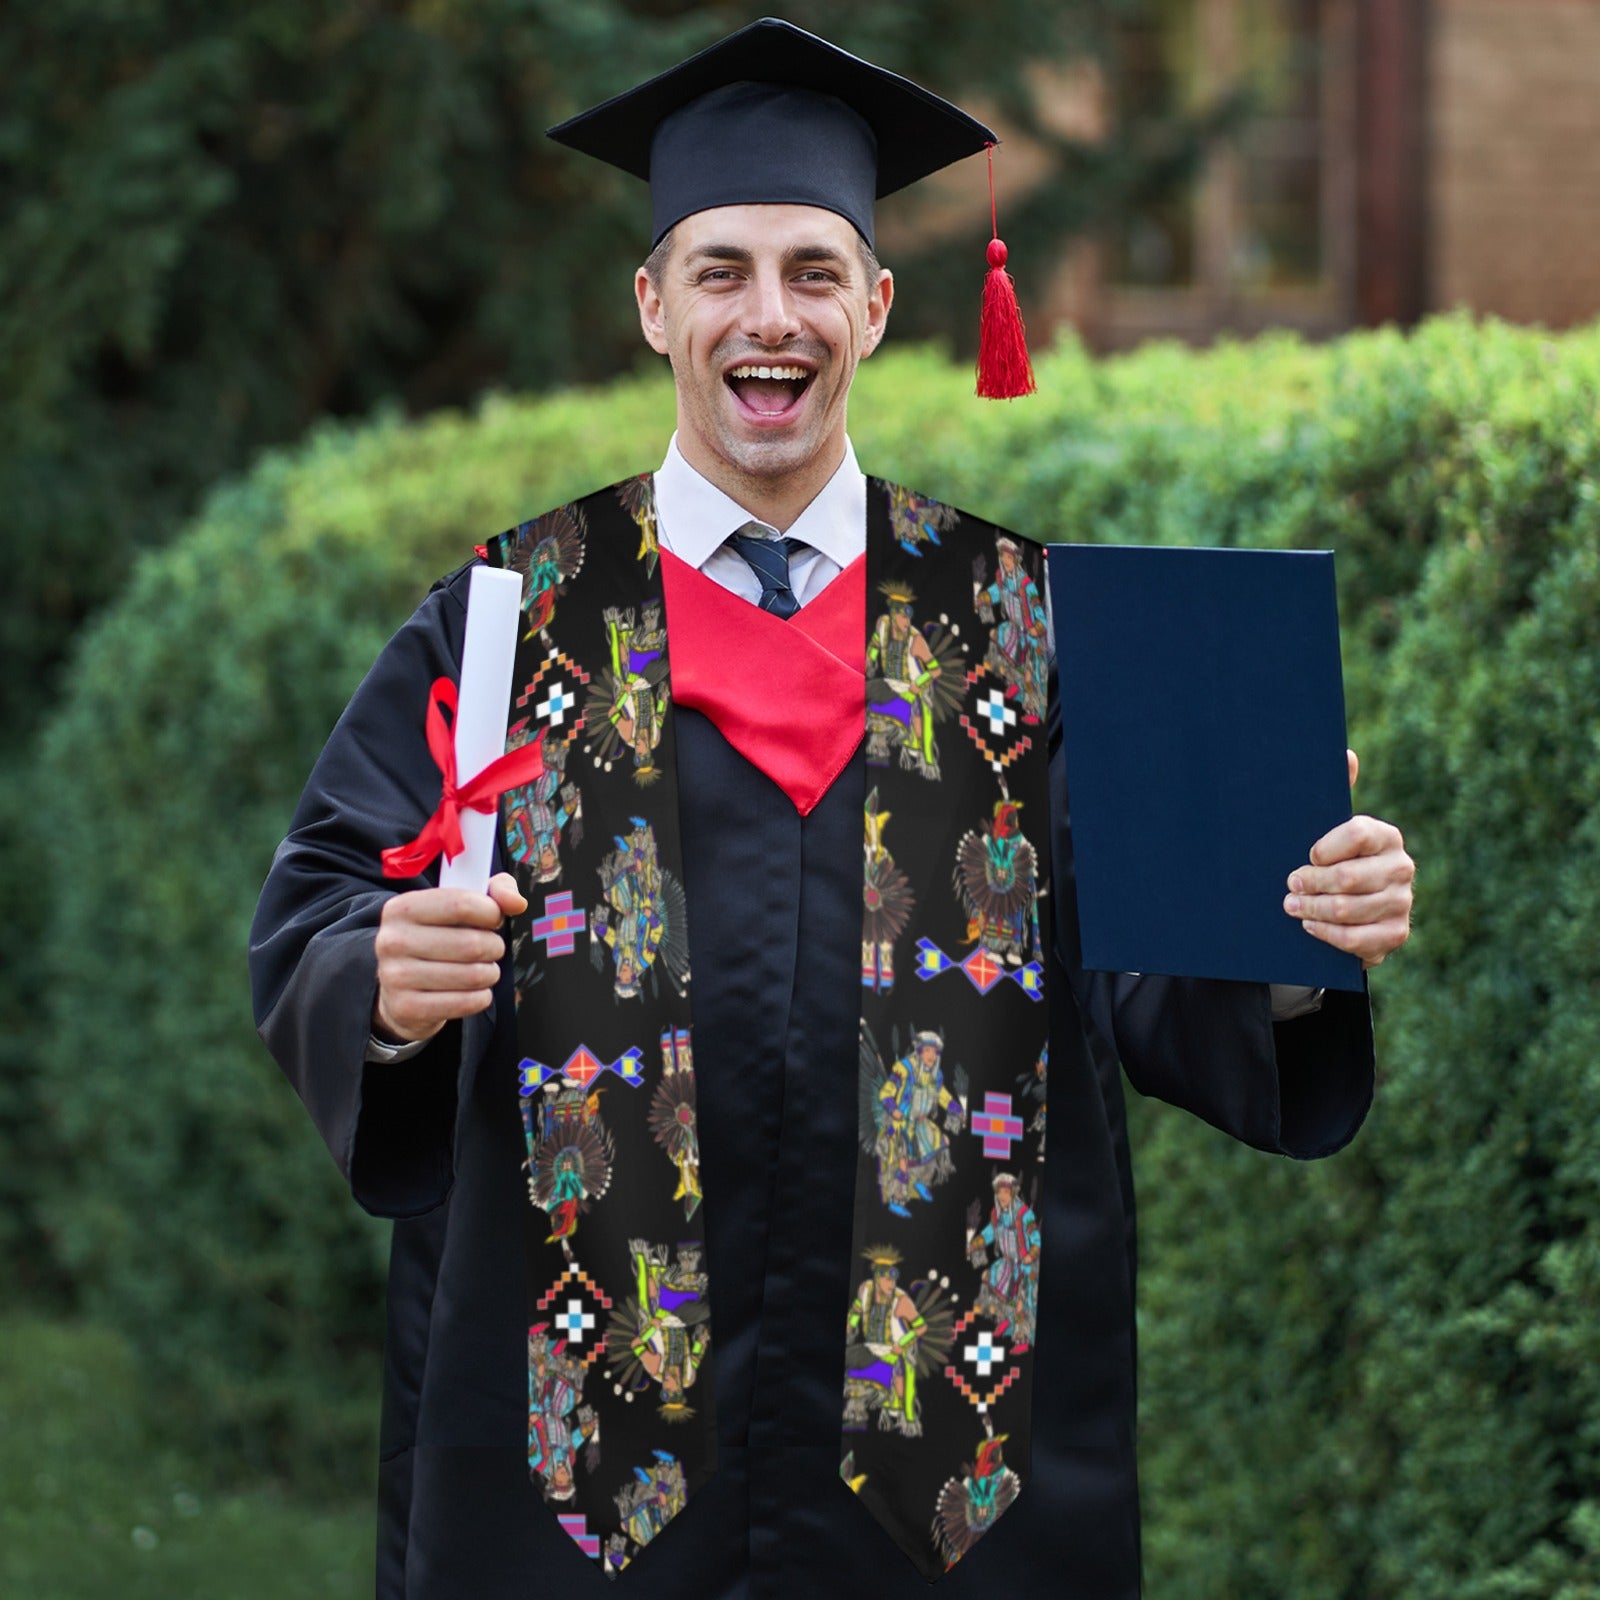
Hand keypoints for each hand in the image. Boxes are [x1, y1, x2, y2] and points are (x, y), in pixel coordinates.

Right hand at [372, 871, 527, 1043]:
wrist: (400, 988)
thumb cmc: (439, 938)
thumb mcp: (460, 905)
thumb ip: (495, 892)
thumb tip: (517, 903)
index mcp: (402, 908)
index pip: (461, 904)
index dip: (491, 913)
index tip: (493, 919)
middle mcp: (392, 940)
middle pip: (471, 944)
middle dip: (493, 947)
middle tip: (490, 949)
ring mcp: (395, 976)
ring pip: (472, 975)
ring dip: (490, 973)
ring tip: (483, 970)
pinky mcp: (406, 1007)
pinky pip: (465, 1003)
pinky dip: (481, 997)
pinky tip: (474, 991)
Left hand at [1283, 750, 1413, 967]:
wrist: (1350, 909)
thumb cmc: (1332, 860)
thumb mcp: (1329, 828)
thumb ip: (1336, 792)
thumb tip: (1346, 754)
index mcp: (1386, 836)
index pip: (1357, 833)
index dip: (1325, 847)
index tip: (1306, 855)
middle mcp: (1401, 867)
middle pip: (1348, 877)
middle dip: (1310, 883)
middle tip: (1289, 885)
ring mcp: (1401, 903)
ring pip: (1348, 909)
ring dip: (1312, 909)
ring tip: (1291, 906)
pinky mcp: (1395, 934)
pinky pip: (1356, 939)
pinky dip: (1327, 934)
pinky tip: (1310, 926)